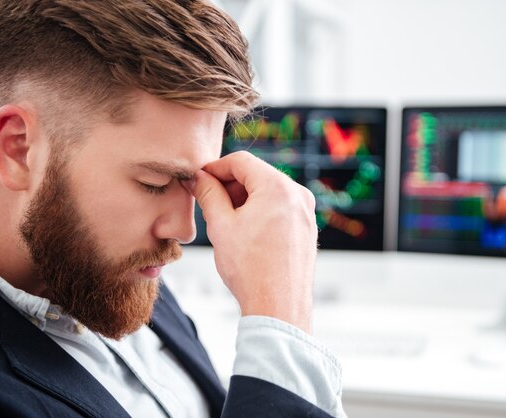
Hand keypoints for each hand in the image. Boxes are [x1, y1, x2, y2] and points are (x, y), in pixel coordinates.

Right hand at [189, 151, 317, 332]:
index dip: (215, 167)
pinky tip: (245, 233)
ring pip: (268, 192)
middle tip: (208, 202)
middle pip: (257, 175)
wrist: (279, 307)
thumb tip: (199, 179)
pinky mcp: (307, 229)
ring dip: (244, 199)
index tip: (199, 179)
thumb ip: (208, 194)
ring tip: (225, 222)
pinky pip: (280, 209)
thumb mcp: (221, 226)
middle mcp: (298, 194)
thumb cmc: (250, 268)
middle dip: (230, 185)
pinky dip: (260, 212)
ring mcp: (306, 212)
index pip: (241, 161)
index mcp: (278, 187)